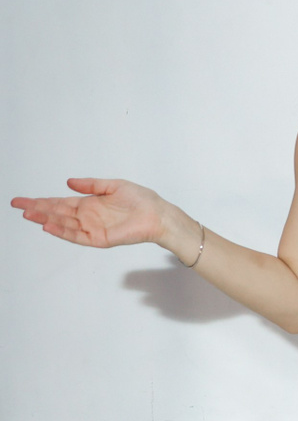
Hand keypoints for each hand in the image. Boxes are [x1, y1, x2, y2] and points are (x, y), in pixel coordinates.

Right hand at [11, 178, 171, 249]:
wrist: (158, 214)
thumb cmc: (141, 199)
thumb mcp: (114, 185)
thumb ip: (91, 185)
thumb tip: (69, 182)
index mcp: (88, 204)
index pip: (59, 203)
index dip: (41, 201)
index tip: (23, 200)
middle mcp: (86, 217)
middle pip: (56, 213)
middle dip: (37, 210)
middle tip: (17, 206)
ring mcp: (91, 228)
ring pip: (63, 224)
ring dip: (45, 220)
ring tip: (29, 215)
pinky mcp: (99, 238)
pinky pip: (77, 236)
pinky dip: (62, 232)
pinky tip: (49, 226)